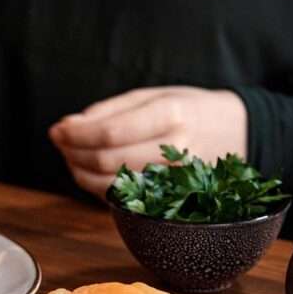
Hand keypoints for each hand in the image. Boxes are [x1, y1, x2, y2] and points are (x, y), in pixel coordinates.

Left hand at [49, 87, 247, 197]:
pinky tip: (89, 167)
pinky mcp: (165, 198)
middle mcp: (174, 150)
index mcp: (171, 115)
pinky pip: (118, 197)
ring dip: (78, 169)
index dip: (76, 133)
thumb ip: (108, 110)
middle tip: (60, 139)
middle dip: (72, 151)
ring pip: (108, 184)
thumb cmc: (187, 109)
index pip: (110, 132)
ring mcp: (171, 179)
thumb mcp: (152, 95)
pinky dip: (94, 184)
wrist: (235, 133)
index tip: (58, 129)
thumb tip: (67, 126)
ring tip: (71, 152)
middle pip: (106, 160)